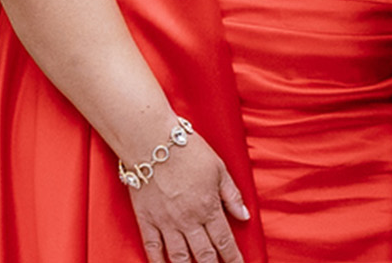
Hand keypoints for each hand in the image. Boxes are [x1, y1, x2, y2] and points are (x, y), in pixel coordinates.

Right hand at [126, 130, 248, 262]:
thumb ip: (231, 195)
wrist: (151, 141)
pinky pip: (152, 247)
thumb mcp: (218, 169)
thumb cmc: (187, 151)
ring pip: (179, 257)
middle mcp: (188, 220)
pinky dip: (158, 262)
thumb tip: (244, 216)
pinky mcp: (146, 219)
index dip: (233, 258)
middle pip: (204, 254)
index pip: (224, 241)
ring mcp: (165, 222)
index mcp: (208, 207)